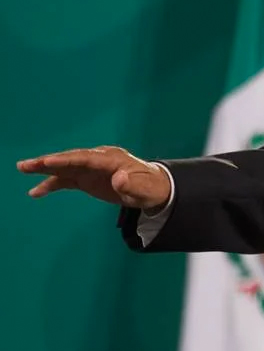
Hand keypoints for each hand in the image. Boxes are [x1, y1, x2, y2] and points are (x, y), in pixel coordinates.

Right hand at [17, 146, 170, 210]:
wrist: (153, 189)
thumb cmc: (151, 187)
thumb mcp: (146, 189)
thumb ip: (133, 184)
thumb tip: (119, 178)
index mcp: (112, 159)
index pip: (86, 158)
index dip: (67, 159)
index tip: (49, 161)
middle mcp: (98, 160)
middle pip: (71, 159)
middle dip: (49, 161)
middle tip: (27, 164)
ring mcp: (91, 168)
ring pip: (65, 167)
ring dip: (44, 168)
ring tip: (23, 169)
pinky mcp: (86, 178)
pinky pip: (66, 180)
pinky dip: (51, 184)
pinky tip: (35, 192)